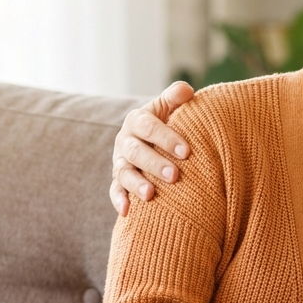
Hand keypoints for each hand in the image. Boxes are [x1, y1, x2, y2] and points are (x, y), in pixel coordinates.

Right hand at [109, 81, 194, 213]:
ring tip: (150, 194)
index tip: (186, 151)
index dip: (165, 138)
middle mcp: (125, 141)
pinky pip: (115, 190)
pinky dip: (119, 200)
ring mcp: (120, 161)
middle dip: (154, 163)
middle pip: (136, 151)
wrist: (154, 142)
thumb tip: (187, 91)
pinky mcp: (118, 180)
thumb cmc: (167, 123)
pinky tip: (127, 211)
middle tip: (175, 175)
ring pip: (124, 172)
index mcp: (137, 120)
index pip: (148, 127)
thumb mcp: (169, 107)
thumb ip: (176, 97)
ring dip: (136, 183)